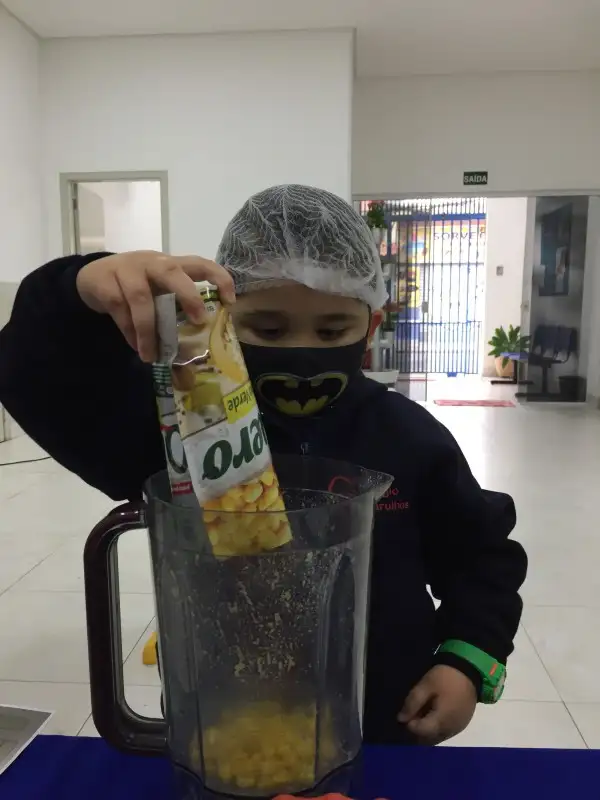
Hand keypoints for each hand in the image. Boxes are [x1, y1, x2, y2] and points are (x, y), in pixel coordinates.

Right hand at [76, 251, 235, 361]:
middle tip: (199, 321)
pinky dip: (128, 331)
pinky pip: (119, 309)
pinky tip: (136, 346)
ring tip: (152, 354)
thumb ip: (174, 308)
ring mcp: (126, 269)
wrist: (91, 278)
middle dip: (188, 295)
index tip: (230, 301)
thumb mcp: (157, 291)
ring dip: (148, 329)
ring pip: (140, 297)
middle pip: (171, 271)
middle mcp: (151, 262)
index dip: (218, 278)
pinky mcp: (105, 282)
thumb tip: (196, 345)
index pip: (200, 263)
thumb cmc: (135, 288)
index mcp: (170, 264)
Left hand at [398, 665, 476, 744]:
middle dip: (417, 730)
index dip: (409, 724)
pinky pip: (445, 733)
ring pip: (436, 738)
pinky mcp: (462, 725)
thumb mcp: (425, 686)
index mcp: (441, 721)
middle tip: (412, 714)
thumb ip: (412, 703)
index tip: (407, 712)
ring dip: (426, 730)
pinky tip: (433, 714)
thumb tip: (401, 719)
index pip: (420, 732)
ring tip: (422, 713)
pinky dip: (436, 728)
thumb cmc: (445, 678)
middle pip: (428, 739)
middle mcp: (450, 730)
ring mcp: (457, 729)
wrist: (469, 671)